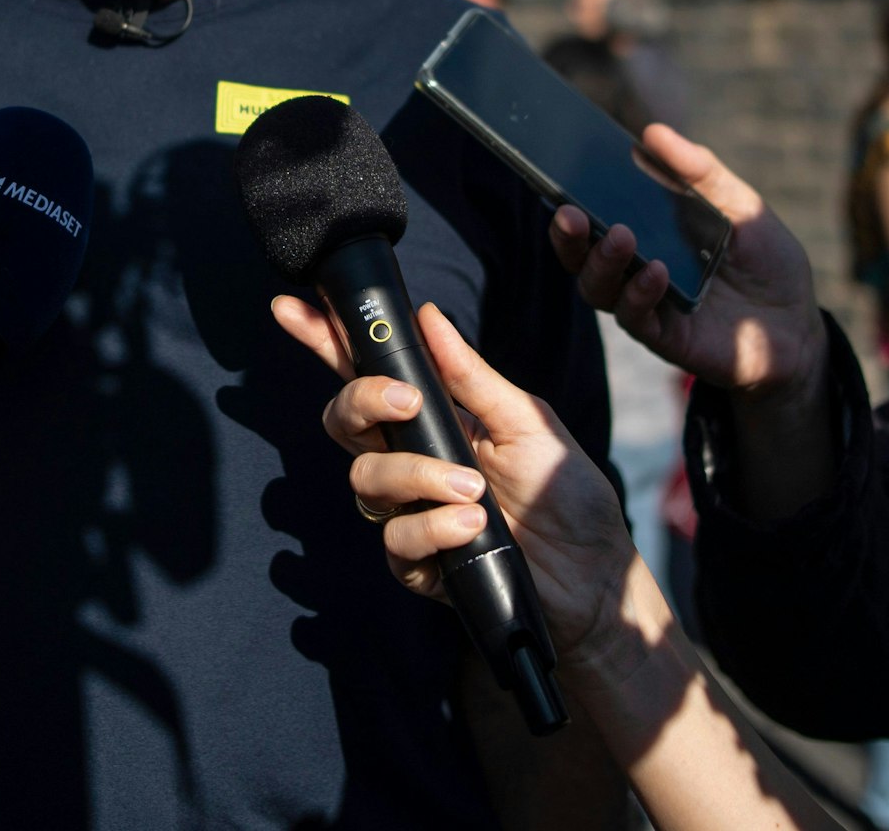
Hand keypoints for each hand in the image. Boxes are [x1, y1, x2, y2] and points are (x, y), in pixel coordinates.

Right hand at [272, 297, 640, 668]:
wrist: (597, 578)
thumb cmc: (565, 493)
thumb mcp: (528, 422)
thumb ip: (473, 377)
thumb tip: (428, 315)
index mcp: (433, 417)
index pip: (366, 373)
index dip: (323, 340)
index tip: (290, 309)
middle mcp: (410, 460)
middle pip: (343, 421)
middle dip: (361, 400)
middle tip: (408, 401)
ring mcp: (410, 511)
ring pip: (365, 480)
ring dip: (416, 476)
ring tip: (474, 490)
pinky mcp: (420, 564)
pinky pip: (395, 540)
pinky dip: (431, 528)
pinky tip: (471, 527)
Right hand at [549, 125, 826, 401]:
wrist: (800, 327)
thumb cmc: (766, 261)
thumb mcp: (740, 205)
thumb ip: (700, 170)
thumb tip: (652, 131)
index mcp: (644, 234)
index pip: (594, 216)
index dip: (570, 198)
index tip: (559, 176)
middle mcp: (633, 270)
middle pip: (580, 254)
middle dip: (568, 234)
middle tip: (569, 213)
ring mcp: (646, 304)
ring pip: (598, 287)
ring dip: (602, 261)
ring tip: (621, 236)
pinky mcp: (665, 337)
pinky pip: (635, 317)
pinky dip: (639, 293)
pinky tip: (656, 272)